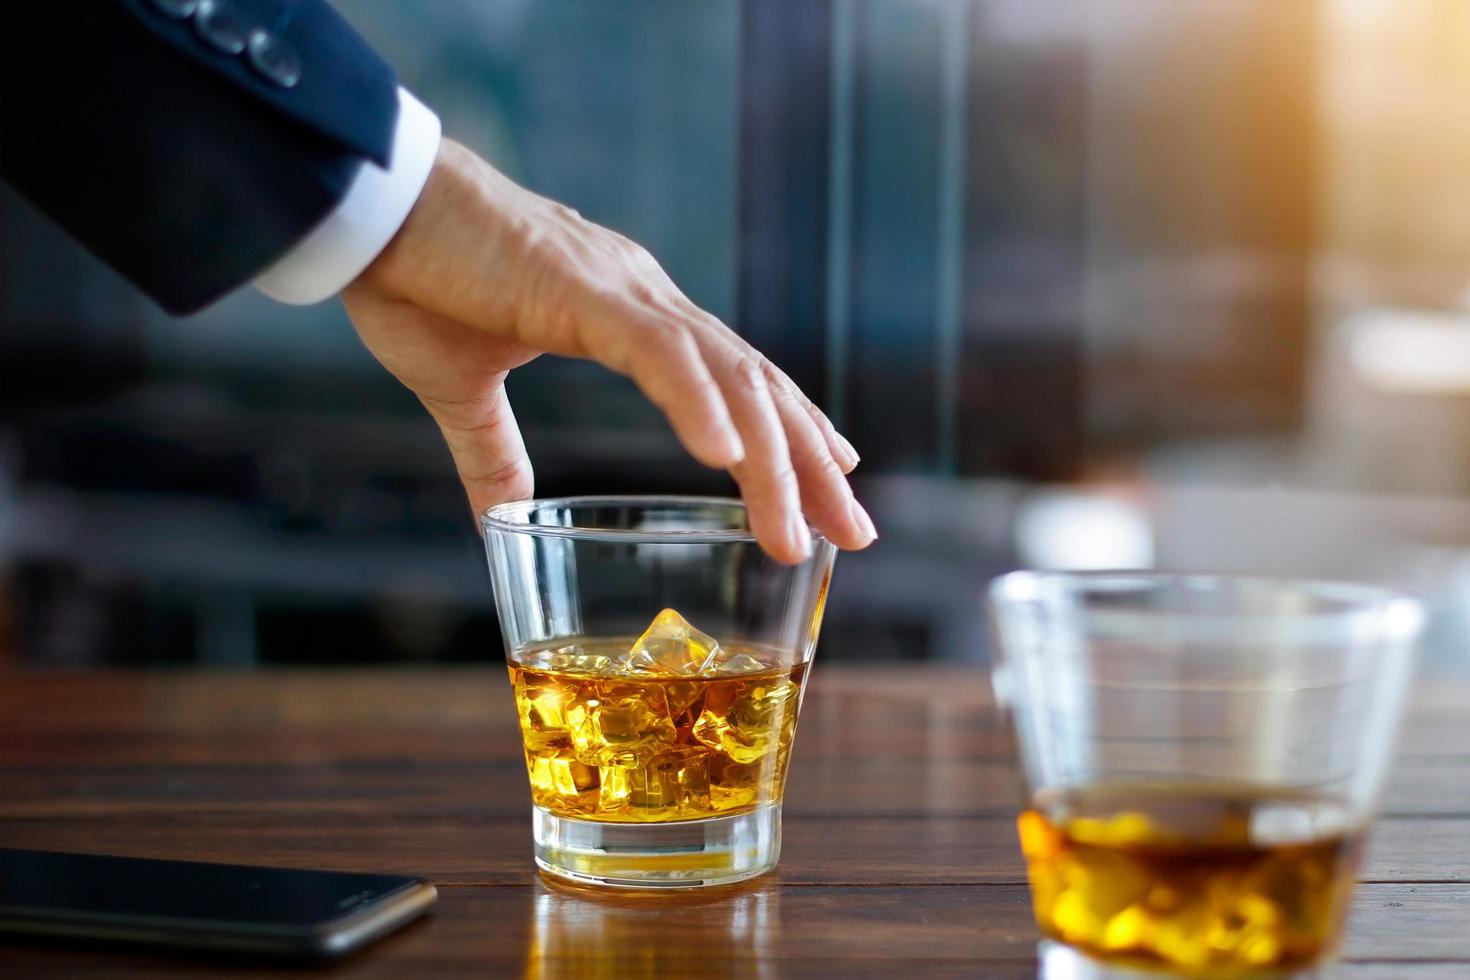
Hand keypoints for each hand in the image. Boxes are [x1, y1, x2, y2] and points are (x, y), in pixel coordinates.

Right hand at [342, 139, 875, 562]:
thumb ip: (493, 454)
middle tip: (855, 531)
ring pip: (727, 379)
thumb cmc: (412, 281)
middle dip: (811, 464)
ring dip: (772, 459)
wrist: (366, 208)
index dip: (791, 431)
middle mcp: (647, 302)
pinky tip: (728, 457)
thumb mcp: (462, 391)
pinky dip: (700, 404)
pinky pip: (659, 354)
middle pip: (756, 388)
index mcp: (630, 319)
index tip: (834, 481)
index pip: (736, 381)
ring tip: (803, 530)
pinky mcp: (583, 290)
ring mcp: (623, 293)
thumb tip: (500, 520)